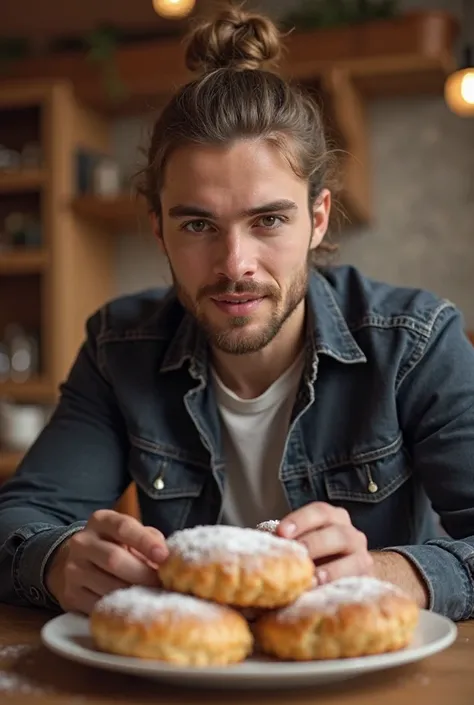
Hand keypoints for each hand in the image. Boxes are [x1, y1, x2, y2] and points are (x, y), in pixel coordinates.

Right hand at [45, 509, 168, 614]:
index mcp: (101, 521)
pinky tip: (133, 609)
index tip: (164, 557)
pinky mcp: (70, 595)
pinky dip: (119, 608)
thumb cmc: (114, 545)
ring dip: (134, 594)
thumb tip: (170, 557)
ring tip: (153, 599)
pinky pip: (98, 605)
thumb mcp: (129, 534)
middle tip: (164, 585)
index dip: (145, 542)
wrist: (72, 561)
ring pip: (107, 585)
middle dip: (143, 574)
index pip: (123, 527)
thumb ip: (150, 539)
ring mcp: (73, 569)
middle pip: (114, 559)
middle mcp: (82, 542)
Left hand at [278, 502, 372, 584]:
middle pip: (337, 534)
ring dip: (330, 570)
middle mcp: (351, 534)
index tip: (281, 533)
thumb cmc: (314, 556)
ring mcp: (362, 557)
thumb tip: (259, 549)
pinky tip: (324, 593)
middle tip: (297, 555)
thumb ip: (286, 543)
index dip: (300, 520)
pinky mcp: (366, 581)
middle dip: (314, 543)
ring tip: (311, 579)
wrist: (346, 574)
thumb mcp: (302, 542)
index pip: (319, 512)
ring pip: (354, 560)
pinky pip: (357, 583)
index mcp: (333, 518)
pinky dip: (340, 588)